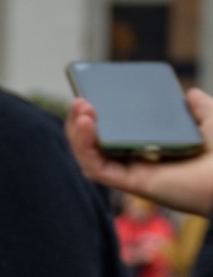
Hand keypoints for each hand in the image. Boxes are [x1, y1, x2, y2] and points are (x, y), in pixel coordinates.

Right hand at [67, 89, 212, 215]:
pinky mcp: (132, 183)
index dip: (103, 117)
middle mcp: (140, 162)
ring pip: (92, 157)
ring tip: (79, 110)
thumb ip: (199, 108)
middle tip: (80, 101)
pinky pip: (98, 168)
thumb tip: (189, 93)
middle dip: (83, 123)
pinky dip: (86, 148)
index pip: (119, 133)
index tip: (95, 96)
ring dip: (78, 135)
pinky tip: (86, 126)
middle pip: (99, 145)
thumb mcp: (211, 120)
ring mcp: (133, 173)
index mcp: (154, 148)